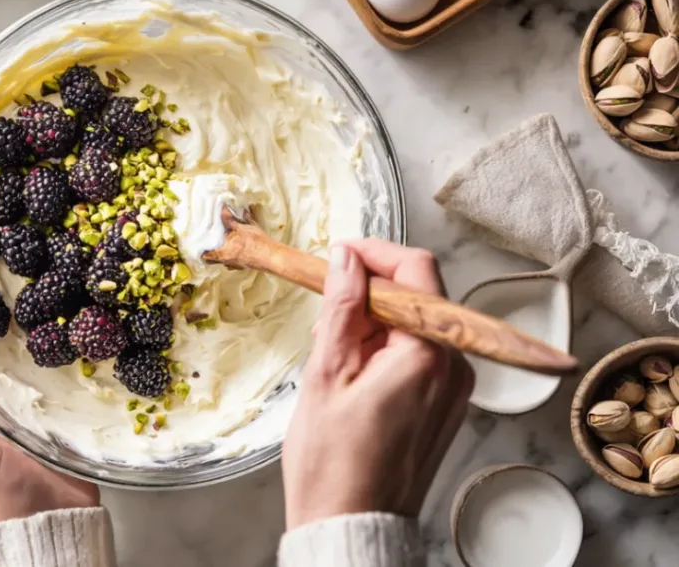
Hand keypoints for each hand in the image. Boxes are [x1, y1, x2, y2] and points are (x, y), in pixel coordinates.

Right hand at [282, 239, 473, 530]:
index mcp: (428, 355)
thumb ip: (342, 308)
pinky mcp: (444, 405)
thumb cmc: (334, 466)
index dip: (375, 253)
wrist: (352, 527)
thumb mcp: (326, 374)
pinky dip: (386, 349)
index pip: (416, 270)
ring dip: (374, 323)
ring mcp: (454, 389)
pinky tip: (352, 372)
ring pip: (416, 326)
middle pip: (418, 297)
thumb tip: (347, 259)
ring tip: (332, 351)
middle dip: (369, 293)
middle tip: (325, 312)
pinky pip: (419, 355)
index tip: (339, 256)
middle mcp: (455, 368)